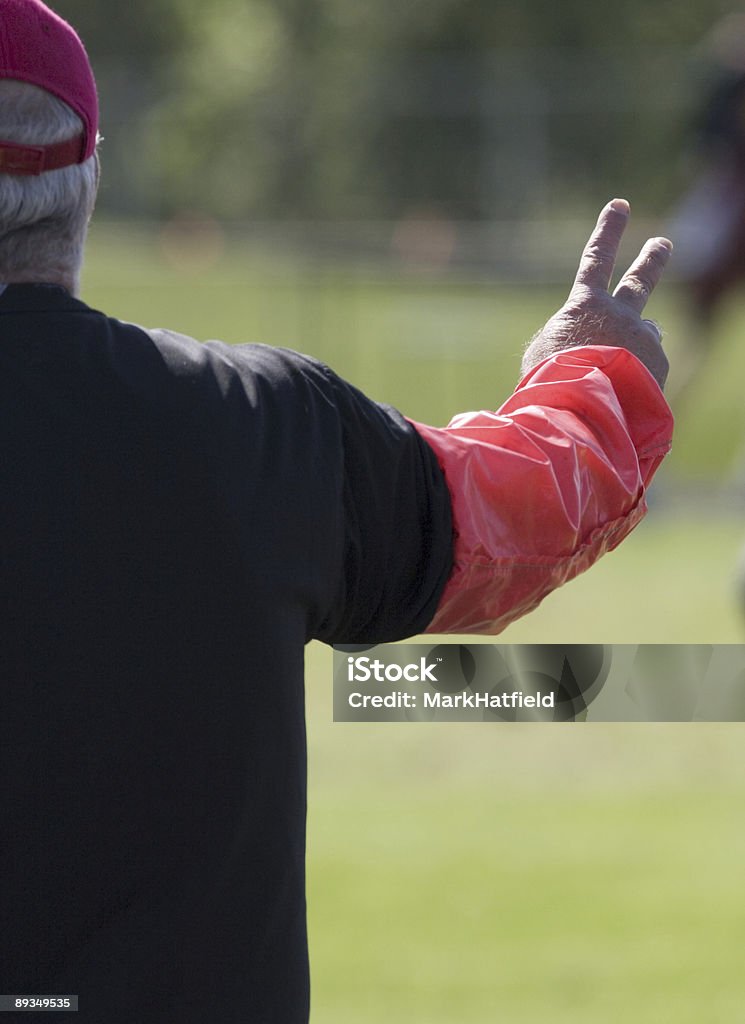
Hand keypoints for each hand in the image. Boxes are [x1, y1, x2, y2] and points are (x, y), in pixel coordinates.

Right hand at [521, 199, 672, 388]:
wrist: (581, 403)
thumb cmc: (549, 379)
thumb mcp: (543, 354)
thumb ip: (565, 339)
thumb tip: (590, 345)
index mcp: (584, 306)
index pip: (596, 260)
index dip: (608, 231)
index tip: (619, 205)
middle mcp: (619, 314)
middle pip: (639, 280)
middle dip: (651, 259)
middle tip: (662, 243)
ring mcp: (641, 338)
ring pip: (646, 335)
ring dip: (639, 344)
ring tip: (624, 366)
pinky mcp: (657, 365)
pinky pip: (646, 372)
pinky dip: (634, 381)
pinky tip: (619, 396)